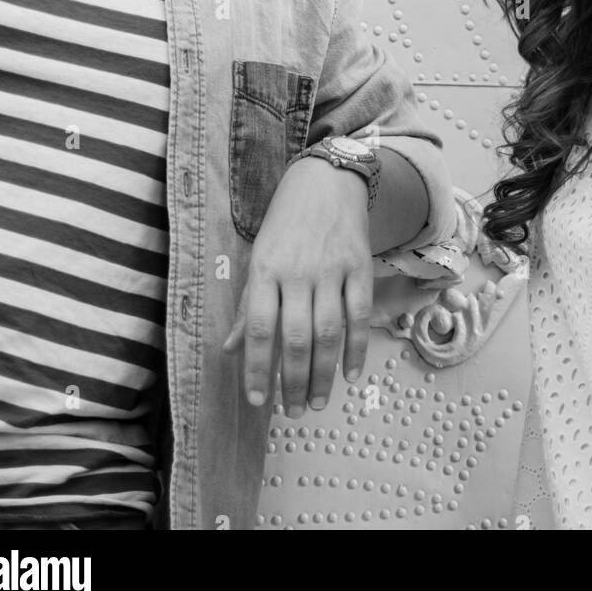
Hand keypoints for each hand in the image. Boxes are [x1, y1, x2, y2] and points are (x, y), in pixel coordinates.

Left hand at [223, 157, 372, 415]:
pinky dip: (357, 348)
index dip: (258, 368)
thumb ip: (249, 305)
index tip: (257, 401)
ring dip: (324, 374)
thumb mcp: (259, 255)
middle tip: (294, 412)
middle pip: (296, 338)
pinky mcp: (360, 267)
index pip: (260, 328)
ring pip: (329, 332)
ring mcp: (332, 270)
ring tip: (318, 403)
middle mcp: (298, 272)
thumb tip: (231, 349)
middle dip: (294, 382)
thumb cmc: (285, 221)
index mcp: (265, 269)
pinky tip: (350, 375)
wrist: (327, 178)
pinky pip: (360, 315)